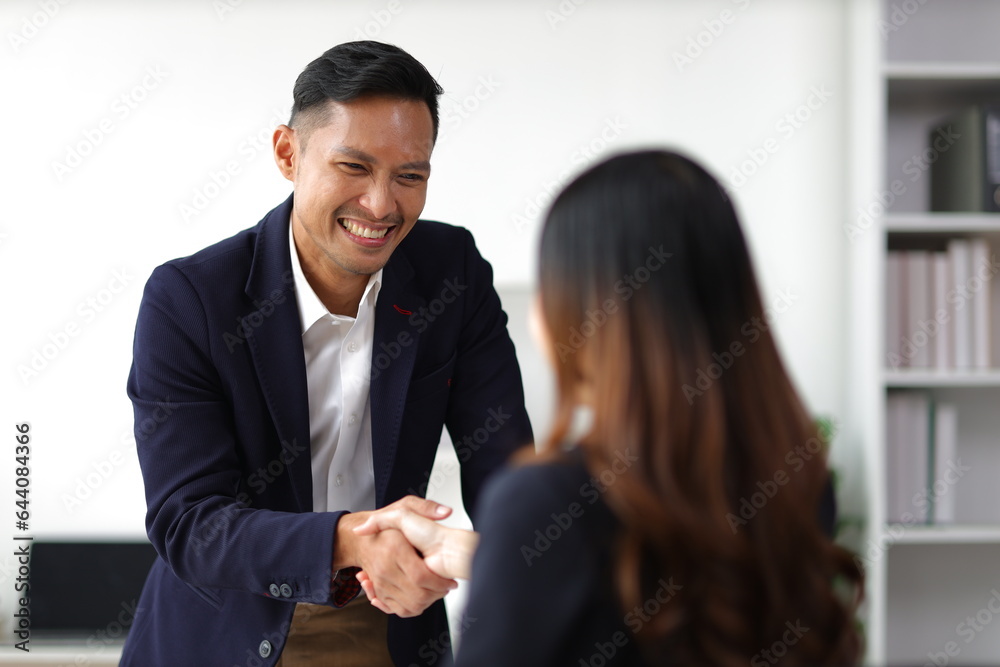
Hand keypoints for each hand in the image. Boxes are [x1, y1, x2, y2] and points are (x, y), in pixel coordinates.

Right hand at [334, 496, 456, 616]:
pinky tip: (419, 597)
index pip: (420, 575)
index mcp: (395, 549)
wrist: (363, 541)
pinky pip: (396, 609)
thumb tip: (445, 512)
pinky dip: (409, 608)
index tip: (449, 582)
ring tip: (435, 592)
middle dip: (437, 595)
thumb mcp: (406, 508)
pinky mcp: (381, 592)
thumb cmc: (388, 527)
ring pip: (409, 605)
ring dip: (426, 603)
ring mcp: (381, 582)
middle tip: (446, 588)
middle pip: (418, 594)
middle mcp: (386, 568)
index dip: (439, 582)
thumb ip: (425, 507)